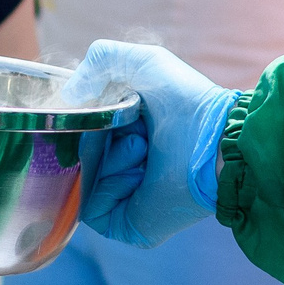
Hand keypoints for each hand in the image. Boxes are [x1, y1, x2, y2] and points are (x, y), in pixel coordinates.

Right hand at [62, 41, 237, 247]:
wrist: (215, 141)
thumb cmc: (186, 102)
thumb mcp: (142, 62)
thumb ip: (100, 60)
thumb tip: (69, 96)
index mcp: (125, 134)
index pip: (82, 133)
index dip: (84, 119)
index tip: (98, 109)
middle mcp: (122, 166)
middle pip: (78, 157)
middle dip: (95, 139)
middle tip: (131, 129)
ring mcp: (123, 198)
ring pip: (82, 182)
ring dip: (107, 161)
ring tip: (142, 149)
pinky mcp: (126, 224)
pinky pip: (91, 210)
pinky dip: (107, 189)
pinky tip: (138, 174)